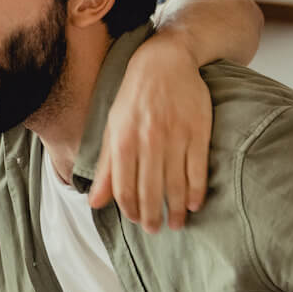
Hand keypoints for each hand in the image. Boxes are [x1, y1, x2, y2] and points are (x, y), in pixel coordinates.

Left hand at [89, 36, 211, 231]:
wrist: (164, 61)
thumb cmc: (133, 97)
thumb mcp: (113, 127)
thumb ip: (106, 167)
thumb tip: (94, 202)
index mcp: (123, 139)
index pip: (124, 186)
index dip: (130, 208)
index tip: (136, 220)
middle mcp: (148, 139)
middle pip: (150, 190)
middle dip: (152, 216)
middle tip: (155, 230)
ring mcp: (175, 135)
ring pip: (175, 184)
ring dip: (175, 210)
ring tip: (176, 224)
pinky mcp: (198, 130)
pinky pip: (197, 169)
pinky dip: (196, 191)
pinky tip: (193, 204)